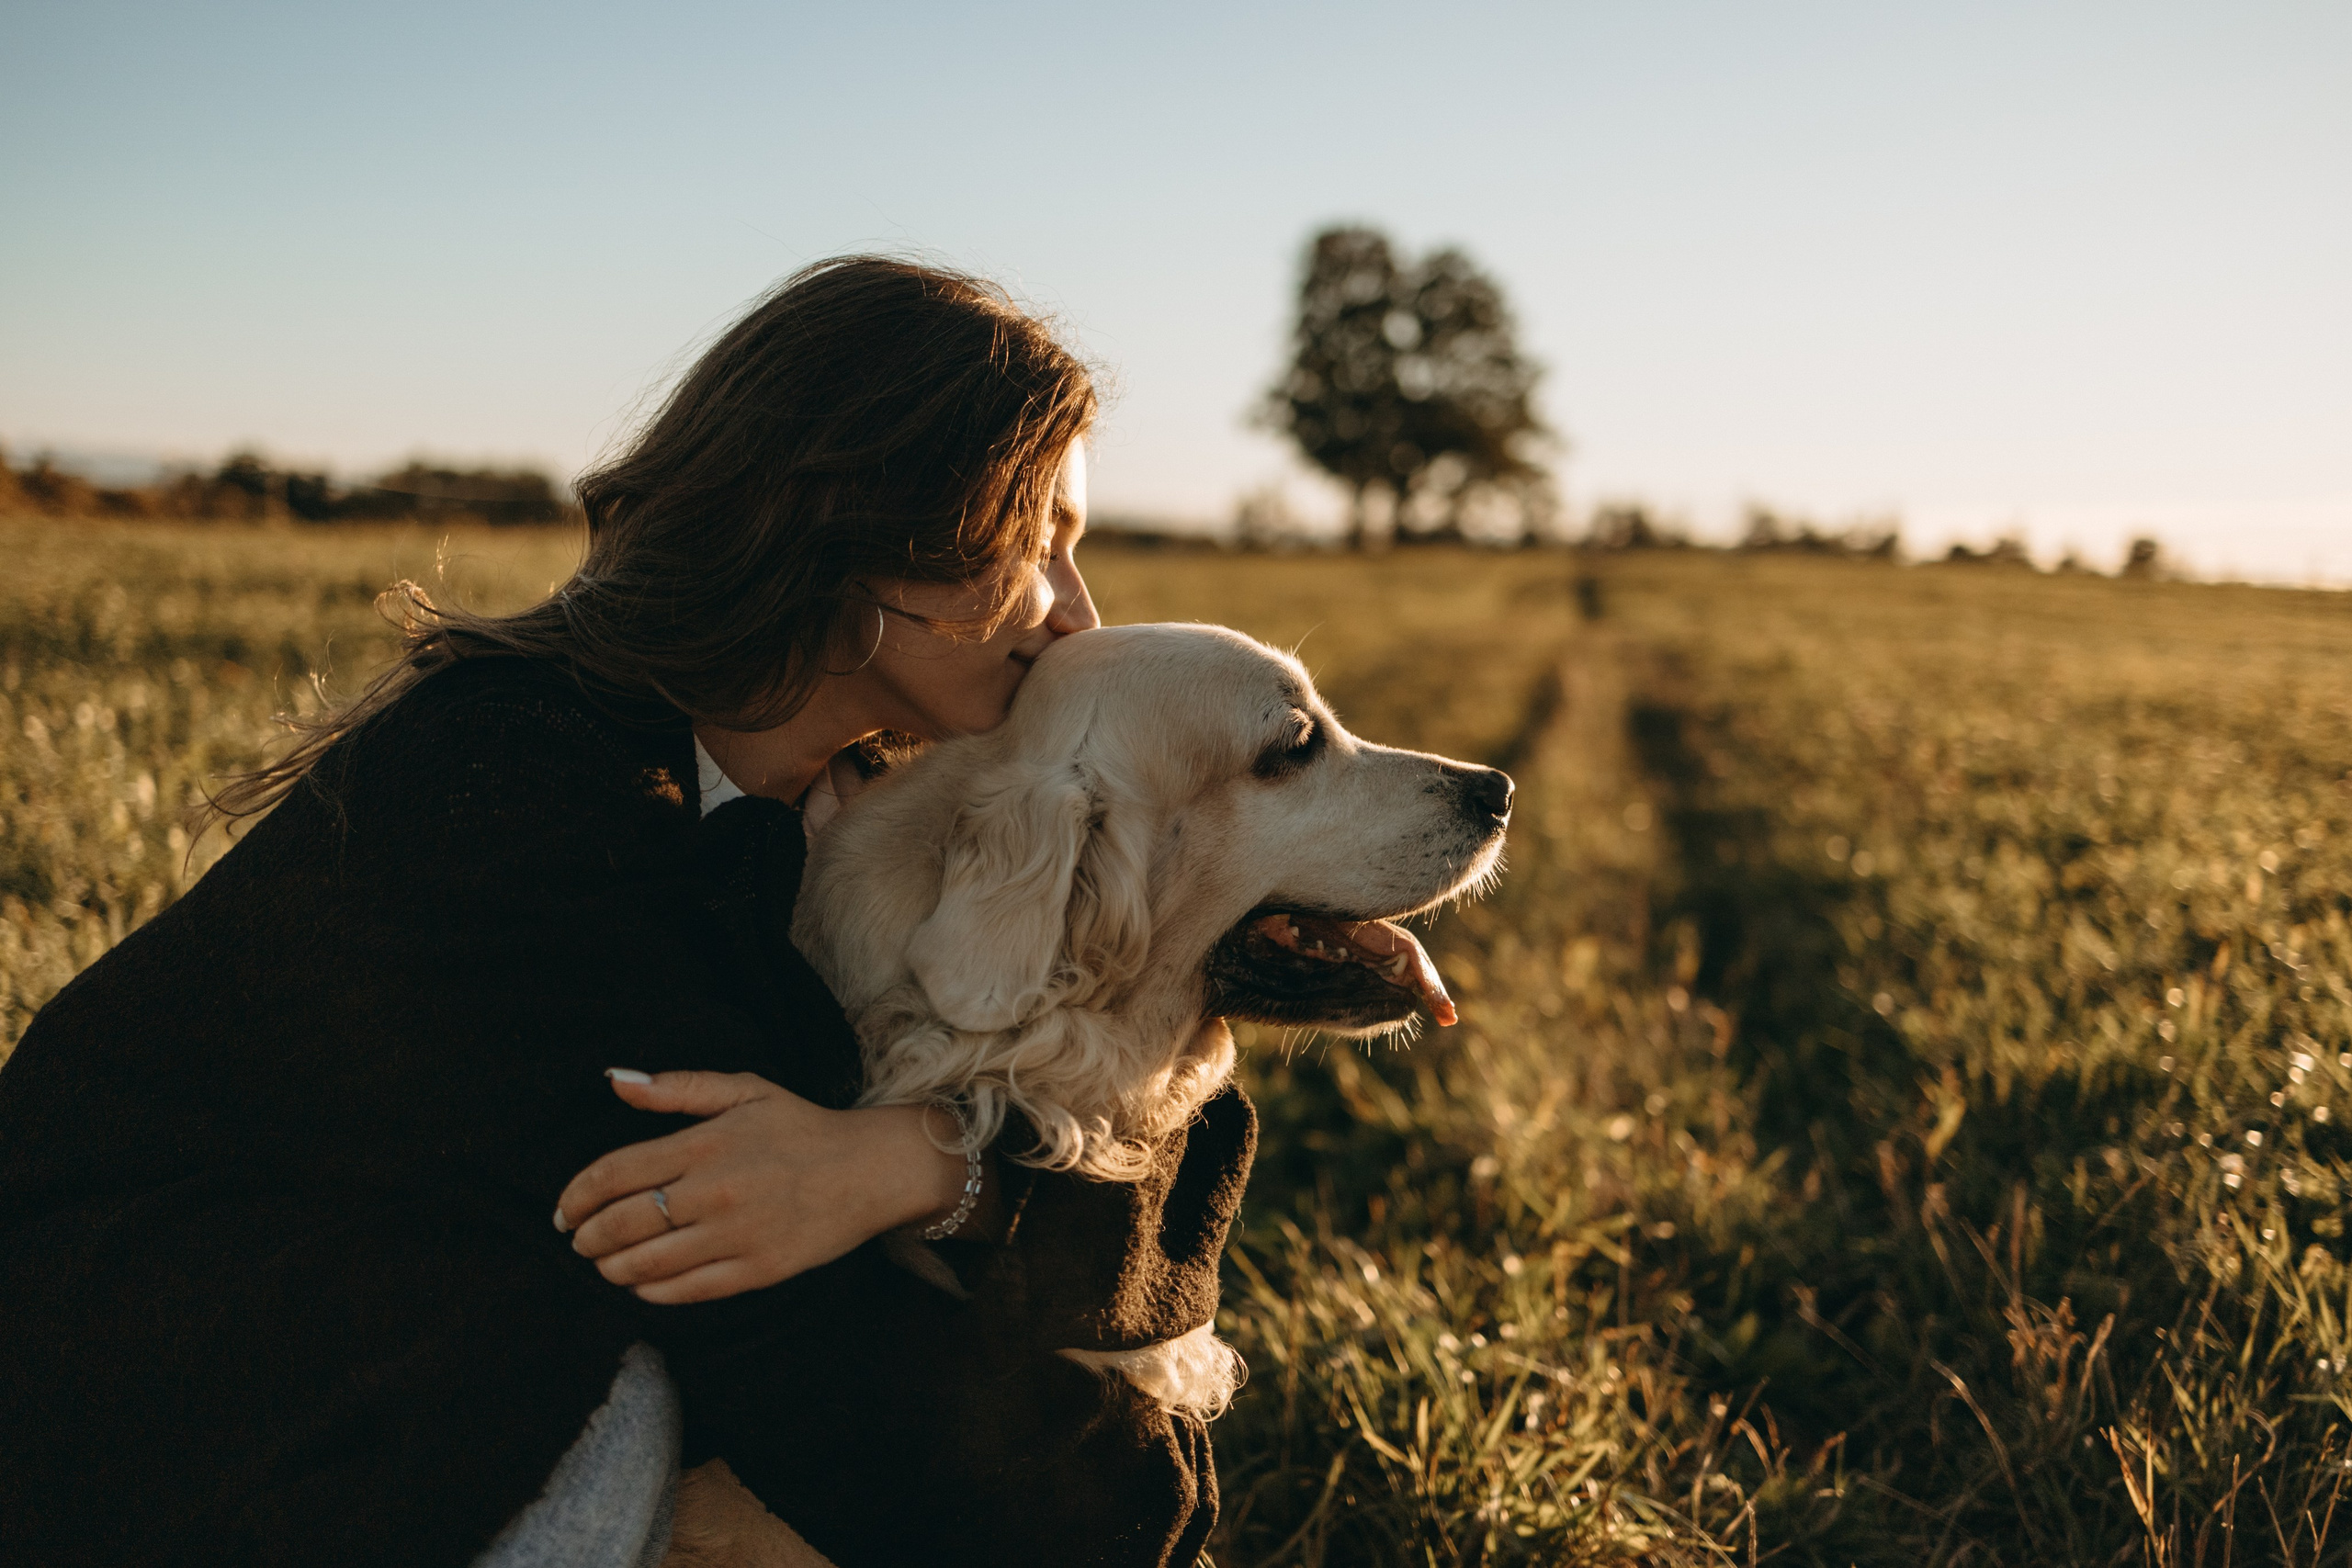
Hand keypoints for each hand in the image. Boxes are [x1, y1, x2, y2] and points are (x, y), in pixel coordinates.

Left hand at [554, 1071, 987, 1304]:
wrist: (869, 1171)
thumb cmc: (801, 1127)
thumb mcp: (743, 1090)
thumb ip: (677, 1088)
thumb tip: (616, 1081)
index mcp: (706, 1143)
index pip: (614, 1174)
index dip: (575, 1196)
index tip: (563, 1209)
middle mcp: (715, 1191)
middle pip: (621, 1224)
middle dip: (586, 1237)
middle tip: (577, 1239)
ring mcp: (735, 1235)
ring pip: (645, 1264)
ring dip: (609, 1267)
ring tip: (602, 1262)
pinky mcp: (755, 1271)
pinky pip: (684, 1290)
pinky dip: (649, 1290)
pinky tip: (640, 1281)